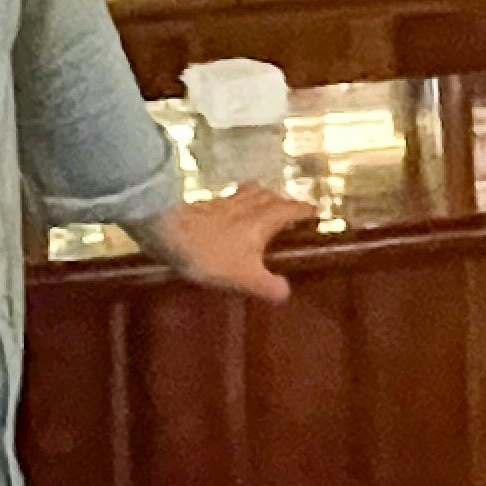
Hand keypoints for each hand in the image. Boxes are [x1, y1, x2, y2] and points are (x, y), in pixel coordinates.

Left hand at [140, 181, 314, 301]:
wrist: (169, 232)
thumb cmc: (212, 254)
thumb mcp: (244, 276)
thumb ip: (268, 285)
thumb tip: (286, 292)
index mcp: (264, 220)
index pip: (292, 209)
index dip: (305, 210)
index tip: (315, 212)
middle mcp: (249, 205)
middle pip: (271, 196)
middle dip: (282, 202)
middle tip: (288, 213)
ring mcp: (226, 202)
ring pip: (250, 193)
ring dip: (260, 198)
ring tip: (262, 207)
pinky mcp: (206, 205)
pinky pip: (230, 199)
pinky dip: (237, 204)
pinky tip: (230, 215)